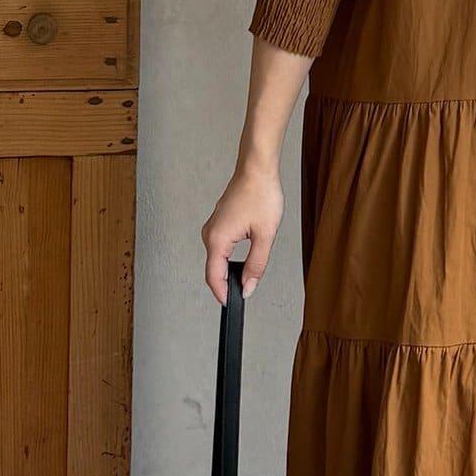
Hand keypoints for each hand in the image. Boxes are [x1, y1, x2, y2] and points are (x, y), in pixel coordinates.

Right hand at [201, 162, 283, 304]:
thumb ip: (256, 265)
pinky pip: (220, 248)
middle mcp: (210, 234)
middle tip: (242, 296)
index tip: (231, 305)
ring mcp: (212, 228)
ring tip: (243, 281)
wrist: (257, 170)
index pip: (214, 276)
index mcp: (217, 239)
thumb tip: (248, 287)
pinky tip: (240, 263)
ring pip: (216, 259)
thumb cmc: (260, 195)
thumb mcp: (265, 236)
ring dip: (227, 272)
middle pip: (213, 270)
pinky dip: (228, 260)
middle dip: (225, 285)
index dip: (222, 294)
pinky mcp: (218, 223)